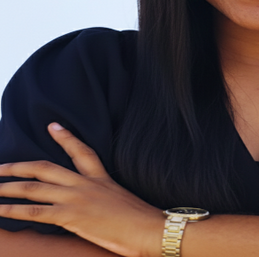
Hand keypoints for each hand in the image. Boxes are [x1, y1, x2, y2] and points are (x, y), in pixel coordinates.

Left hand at [0, 123, 163, 256]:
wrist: (149, 227)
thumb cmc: (141, 220)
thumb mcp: (122, 201)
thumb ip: (105, 198)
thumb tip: (96, 205)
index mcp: (101, 178)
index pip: (81, 151)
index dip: (65, 137)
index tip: (53, 125)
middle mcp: (86, 183)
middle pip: (46, 168)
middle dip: (19, 166)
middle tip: (0, 166)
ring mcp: (77, 198)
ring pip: (34, 187)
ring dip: (8, 187)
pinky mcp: (72, 216)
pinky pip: (36, 211)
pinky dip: (14, 210)